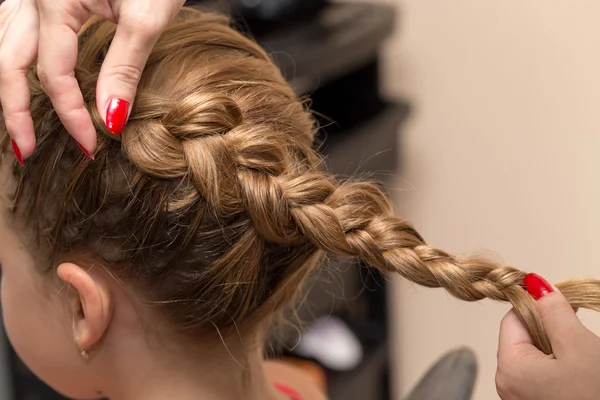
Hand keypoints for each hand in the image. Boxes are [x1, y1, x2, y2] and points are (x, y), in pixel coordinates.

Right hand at [0, 0, 184, 162]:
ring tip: (18, 126)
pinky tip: (23, 79)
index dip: (70, 115)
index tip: (90, 146)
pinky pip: (14, 30)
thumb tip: (110, 118)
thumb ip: (124, 67)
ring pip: (3, 45)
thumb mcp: (146, 17)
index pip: (53, 75)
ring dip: (8, 87)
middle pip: (8, 62)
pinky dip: (17, 60)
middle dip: (15, 112)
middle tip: (26, 153)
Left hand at [496, 274, 599, 399]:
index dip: (536, 307)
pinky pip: (546, 377)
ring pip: (537, 358)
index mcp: (509, 369)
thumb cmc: (597, 395)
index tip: (562, 304)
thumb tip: (535, 284)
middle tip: (579, 334)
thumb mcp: (578, 345)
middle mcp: (508, 387)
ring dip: (560, 350)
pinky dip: (563, 368)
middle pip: (524, 339)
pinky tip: (584, 375)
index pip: (512, 320)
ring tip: (585, 361)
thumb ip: (554, 311)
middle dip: (551, 331)